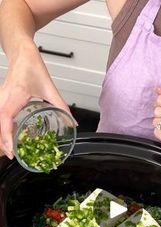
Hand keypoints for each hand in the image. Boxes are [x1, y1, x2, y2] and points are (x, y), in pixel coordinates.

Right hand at [0, 41, 70, 158]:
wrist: (21, 52)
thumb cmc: (31, 65)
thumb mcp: (49, 88)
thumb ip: (61, 106)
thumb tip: (72, 122)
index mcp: (13, 97)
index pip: (4, 121)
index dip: (6, 139)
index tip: (11, 153)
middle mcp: (2, 100)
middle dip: (2, 144)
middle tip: (14, 157)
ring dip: (1, 138)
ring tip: (12, 151)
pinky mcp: (0, 101)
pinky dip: (2, 130)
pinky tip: (10, 138)